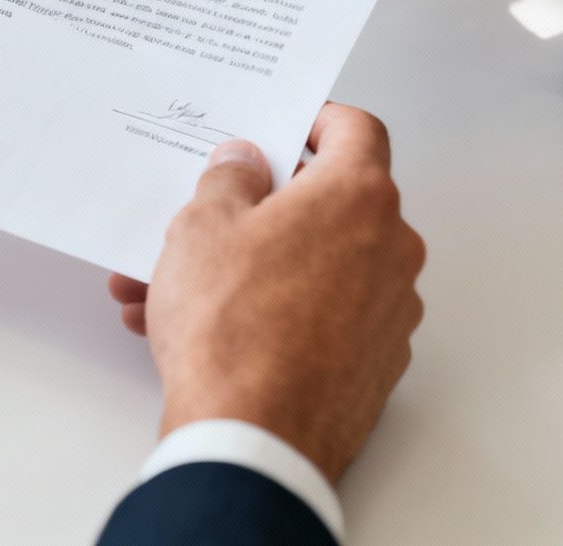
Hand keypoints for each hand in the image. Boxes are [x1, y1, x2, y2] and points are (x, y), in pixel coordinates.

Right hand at [111, 104, 425, 482]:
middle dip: (263, 207)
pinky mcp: (375, 363)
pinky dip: (272, 312)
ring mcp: (389, 312)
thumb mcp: (203, 226)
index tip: (284, 127)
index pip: (357, 130)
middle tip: (209, 214)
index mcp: (358, 198)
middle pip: (331, 203)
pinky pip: (321, 316)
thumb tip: (247, 163)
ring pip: (316, 266)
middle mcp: (391, 250)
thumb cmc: (233, 330)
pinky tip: (206, 330)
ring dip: (252, 266)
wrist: (252, 442)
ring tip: (171, 287)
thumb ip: (229, 177)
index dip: (316, 120)